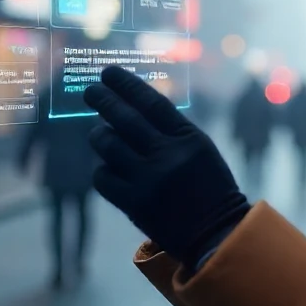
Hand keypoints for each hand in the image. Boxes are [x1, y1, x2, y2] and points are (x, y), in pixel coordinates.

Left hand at [84, 66, 249, 269]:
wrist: (216, 233)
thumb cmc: (208, 186)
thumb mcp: (201, 149)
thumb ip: (171, 130)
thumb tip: (130, 108)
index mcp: (188, 138)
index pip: (151, 102)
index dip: (126, 84)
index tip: (109, 72)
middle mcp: (168, 155)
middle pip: (125, 118)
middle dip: (103, 100)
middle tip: (90, 90)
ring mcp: (149, 180)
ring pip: (108, 146)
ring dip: (98, 135)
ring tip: (98, 133)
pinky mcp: (135, 204)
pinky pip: (103, 177)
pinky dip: (102, 169)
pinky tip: (107, 167)